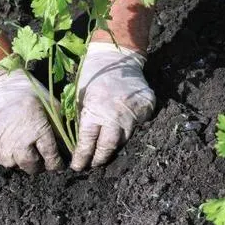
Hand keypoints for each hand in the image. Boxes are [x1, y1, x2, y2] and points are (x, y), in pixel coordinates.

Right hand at [0, 66, 63, 173]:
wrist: (0, 86)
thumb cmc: (31, 95)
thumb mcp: (52, 108)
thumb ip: (60, 130)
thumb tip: (71, 149)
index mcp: (38, 132)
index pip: (50, 158)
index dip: (56, 164)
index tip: (58, 164)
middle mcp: (18, 142)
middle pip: (31, 166)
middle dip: (39, 166)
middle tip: (42, 160)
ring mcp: (1, 144)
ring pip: (14, 165)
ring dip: (22, 161)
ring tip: (26, 151)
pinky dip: (7, 156)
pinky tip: (12, 146)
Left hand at [70, 42, 154, 170]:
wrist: (117, 58)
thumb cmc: (93, 75)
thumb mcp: (80, 96)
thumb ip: (83, 118)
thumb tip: (78, 142)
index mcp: (95, 111)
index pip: (87, 142)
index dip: (82, 156)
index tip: (77, 166)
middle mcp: (115, 115)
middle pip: (108, 146)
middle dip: (99, 158)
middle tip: (92, 165)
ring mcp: (133, 113)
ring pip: (124, 139)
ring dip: (114, 147)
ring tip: (105, 153)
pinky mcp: (146, 109)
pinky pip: (138, 127)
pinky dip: (130, 131)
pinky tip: (122, 133)